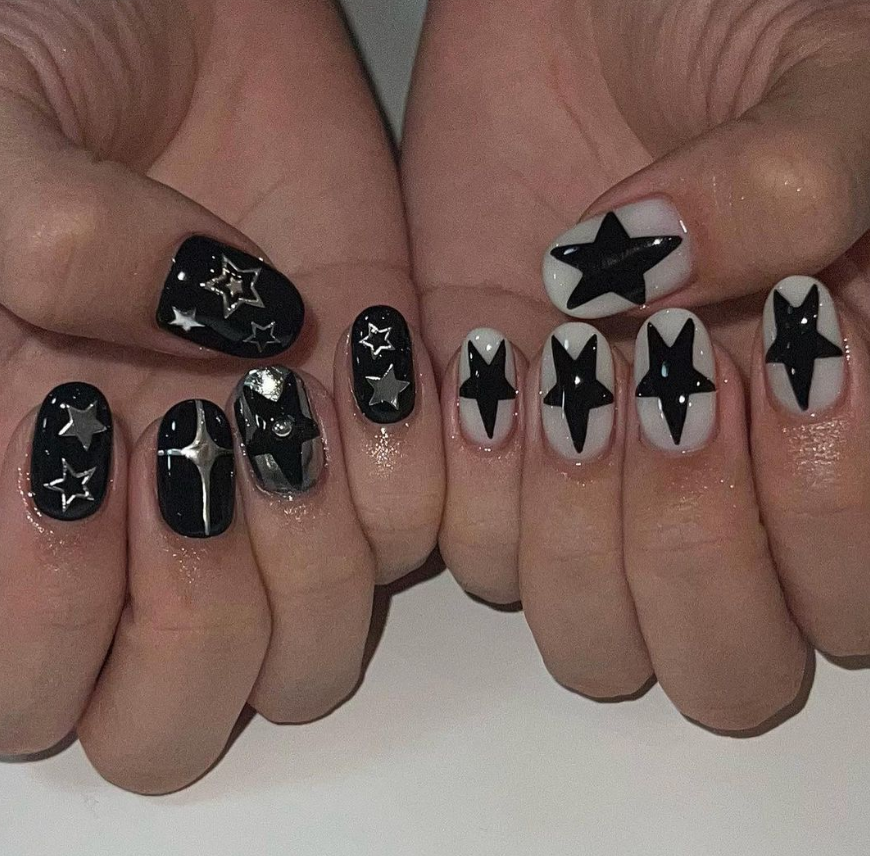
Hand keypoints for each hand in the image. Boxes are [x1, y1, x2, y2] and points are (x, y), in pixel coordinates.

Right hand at [0, 0, 442, 791]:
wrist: (186, 5)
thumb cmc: (53, 44)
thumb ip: (43, 256)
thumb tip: (193, 363)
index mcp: (15, 479)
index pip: (24, 681)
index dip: (51, 608)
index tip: (79, 429)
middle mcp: (144, 514)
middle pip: (170, 715)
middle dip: (195, 623)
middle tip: (197, 456)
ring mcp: (271, 484)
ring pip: (306, 656)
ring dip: (312, 565)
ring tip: (288, 406)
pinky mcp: (375, 428)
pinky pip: (417, 531)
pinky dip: (409, 473)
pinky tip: (370, 361)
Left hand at [403, 0, 869, 728]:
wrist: (578, 15)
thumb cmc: (727, 22)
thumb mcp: (828, 76)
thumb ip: (805, 187)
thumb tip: (664, 296)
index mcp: (837, 430)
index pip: (851, 603)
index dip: (823, 512)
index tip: (790, 340)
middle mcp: (719, 486)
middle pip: (723, 666)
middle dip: (691, 555)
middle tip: (667, 397)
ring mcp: (593, 482)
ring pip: (589, 637)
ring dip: (573, 537)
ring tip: (565, 379)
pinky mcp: (484, 449)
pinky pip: (472, 552)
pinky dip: (473, 488)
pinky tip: (488, 372)